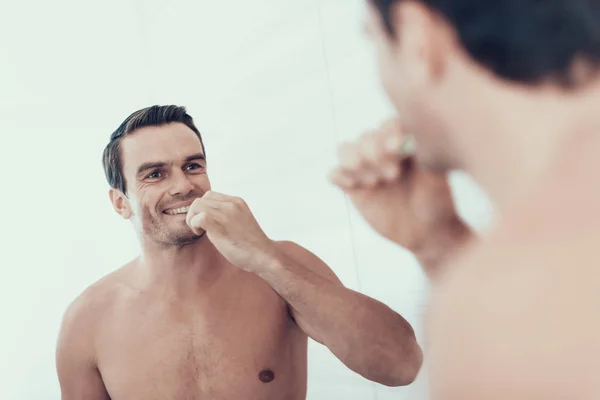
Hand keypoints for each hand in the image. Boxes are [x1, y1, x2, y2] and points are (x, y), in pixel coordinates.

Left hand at [185, 191, 277, 271]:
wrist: (263, 255)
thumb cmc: (251, 245)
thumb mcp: (240, 221)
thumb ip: (227, 215)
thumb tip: (208, 218)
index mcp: (237, 202)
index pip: (211, 195)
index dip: (204, 208)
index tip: (207, 222)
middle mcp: (231, 204)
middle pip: (201, 199)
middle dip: (196, 213)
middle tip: (201, 228)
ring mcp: (225, 213)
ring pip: (196, 205)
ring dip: (193, 219)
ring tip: (200, 231)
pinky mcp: (219, 224)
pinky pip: (198, 217)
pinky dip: (194, 225)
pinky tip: (201, 234)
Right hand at [329, 118, 468, 254]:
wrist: (426, 233)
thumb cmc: (436, 202)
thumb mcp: (435, 179)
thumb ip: (424, 157)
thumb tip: (412, 137)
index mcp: (403, 143)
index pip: (389, 125)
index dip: (388, 132)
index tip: (396, 148)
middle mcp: (382, 151)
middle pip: (366, 136)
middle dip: (374, 152)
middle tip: (392, 175)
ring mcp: (366, 169)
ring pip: (345, 150)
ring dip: (352, 159)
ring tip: (371, 179)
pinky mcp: (353, 188)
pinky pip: (335, 175)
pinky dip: (338, 175)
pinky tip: (355, 186)